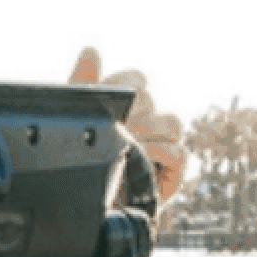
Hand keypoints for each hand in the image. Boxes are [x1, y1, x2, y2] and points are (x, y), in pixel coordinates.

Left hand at [70, 47, 186, 203]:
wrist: (89, 206)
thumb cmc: (84, 162)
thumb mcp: (78, 122)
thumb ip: (84, 83)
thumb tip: (91, 49)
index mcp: (124, 106)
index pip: (136, 79)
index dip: (127, 82)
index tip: (111, 95)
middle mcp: (146, 121)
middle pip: (151, 100)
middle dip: (133, 110)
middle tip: (116, 124)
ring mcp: (161, 144)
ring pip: (171, 122)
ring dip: (148, 130)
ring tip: (128, 141)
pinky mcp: (172, 170)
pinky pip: (179, 152)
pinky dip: (161, 152)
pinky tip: (142, 156)